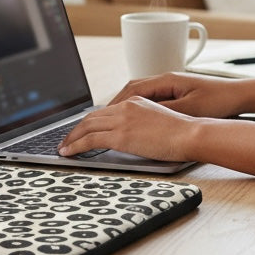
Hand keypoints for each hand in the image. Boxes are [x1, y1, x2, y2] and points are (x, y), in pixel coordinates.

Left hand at [59, 95, 198, 162]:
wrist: (191, 134)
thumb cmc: (183, 133)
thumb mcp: (159, 121)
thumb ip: (142, 125)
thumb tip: (132, 137)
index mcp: (135, 102)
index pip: (104, 111)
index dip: (88, 122)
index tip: (81, 131)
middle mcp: (126, 107)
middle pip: (91, 117)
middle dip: (75, 130)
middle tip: (66, 140)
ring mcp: (122, 120)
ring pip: (86, 127)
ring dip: (71, 138)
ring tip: (63, 148)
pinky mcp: (121, 135)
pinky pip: (90, 140)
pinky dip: (75, 146)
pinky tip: (69, 153)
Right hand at [109, 71, 252, 118]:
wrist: (240, 96)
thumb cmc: (218, 100)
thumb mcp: (188, 108)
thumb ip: (163, 109)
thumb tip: (139, 112)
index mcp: (167, 80)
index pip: (132, 89)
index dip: (115, 103)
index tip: (102, 116)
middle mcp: (166, 79)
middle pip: (132, 88)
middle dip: (114, 104)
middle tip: (99, 119)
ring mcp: (172, 84)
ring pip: (140, 92)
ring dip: (125, 104)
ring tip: (111, 120)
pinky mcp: (178, 92)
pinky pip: (151, 97)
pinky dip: (138, 106)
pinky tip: (135, 118)